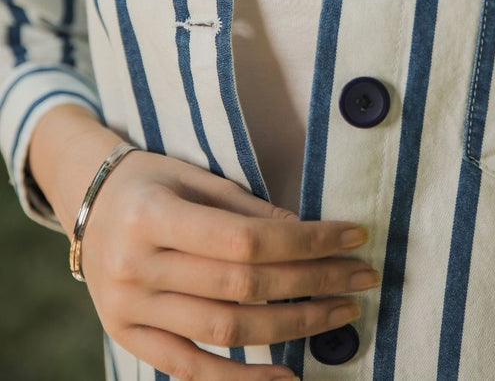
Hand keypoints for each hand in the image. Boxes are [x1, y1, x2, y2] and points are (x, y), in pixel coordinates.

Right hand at [77, 149, 378, 379]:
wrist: (88, 206)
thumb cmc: (151, 182)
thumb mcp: (194, 177)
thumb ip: (245, 208)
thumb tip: (305, 231)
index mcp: (154, 215)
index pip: (247, 239)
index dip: (307, 241)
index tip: (354, 237)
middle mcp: (137, 266)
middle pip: (243, 286)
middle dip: (313, 282)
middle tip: (361, 277)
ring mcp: (130, 309)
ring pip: (227, 329)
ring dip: (293, 326)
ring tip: (340, 314)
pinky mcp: (129, 338)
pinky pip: (192, 369)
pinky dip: (242, 379)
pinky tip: (287, 375)